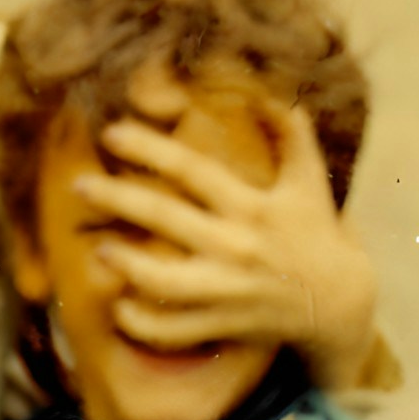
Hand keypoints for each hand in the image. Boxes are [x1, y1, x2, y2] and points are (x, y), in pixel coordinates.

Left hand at [80, 101, 381, 384]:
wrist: (339, 304)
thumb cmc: (315, 232)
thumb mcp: (310, 180)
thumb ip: (292, 131)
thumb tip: (270, 88)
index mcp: (253, 207)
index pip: (193, 172)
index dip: (150, 149)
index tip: (112, 132)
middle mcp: (238, 248)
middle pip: (166, 218)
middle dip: (116, 198)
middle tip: (79, 184)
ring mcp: (228, 291)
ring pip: (165, 282)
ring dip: (126, 266)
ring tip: (98, 249)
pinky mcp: (223, 325)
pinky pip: (174, 331)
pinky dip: (143, 323)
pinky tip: (120, 306)